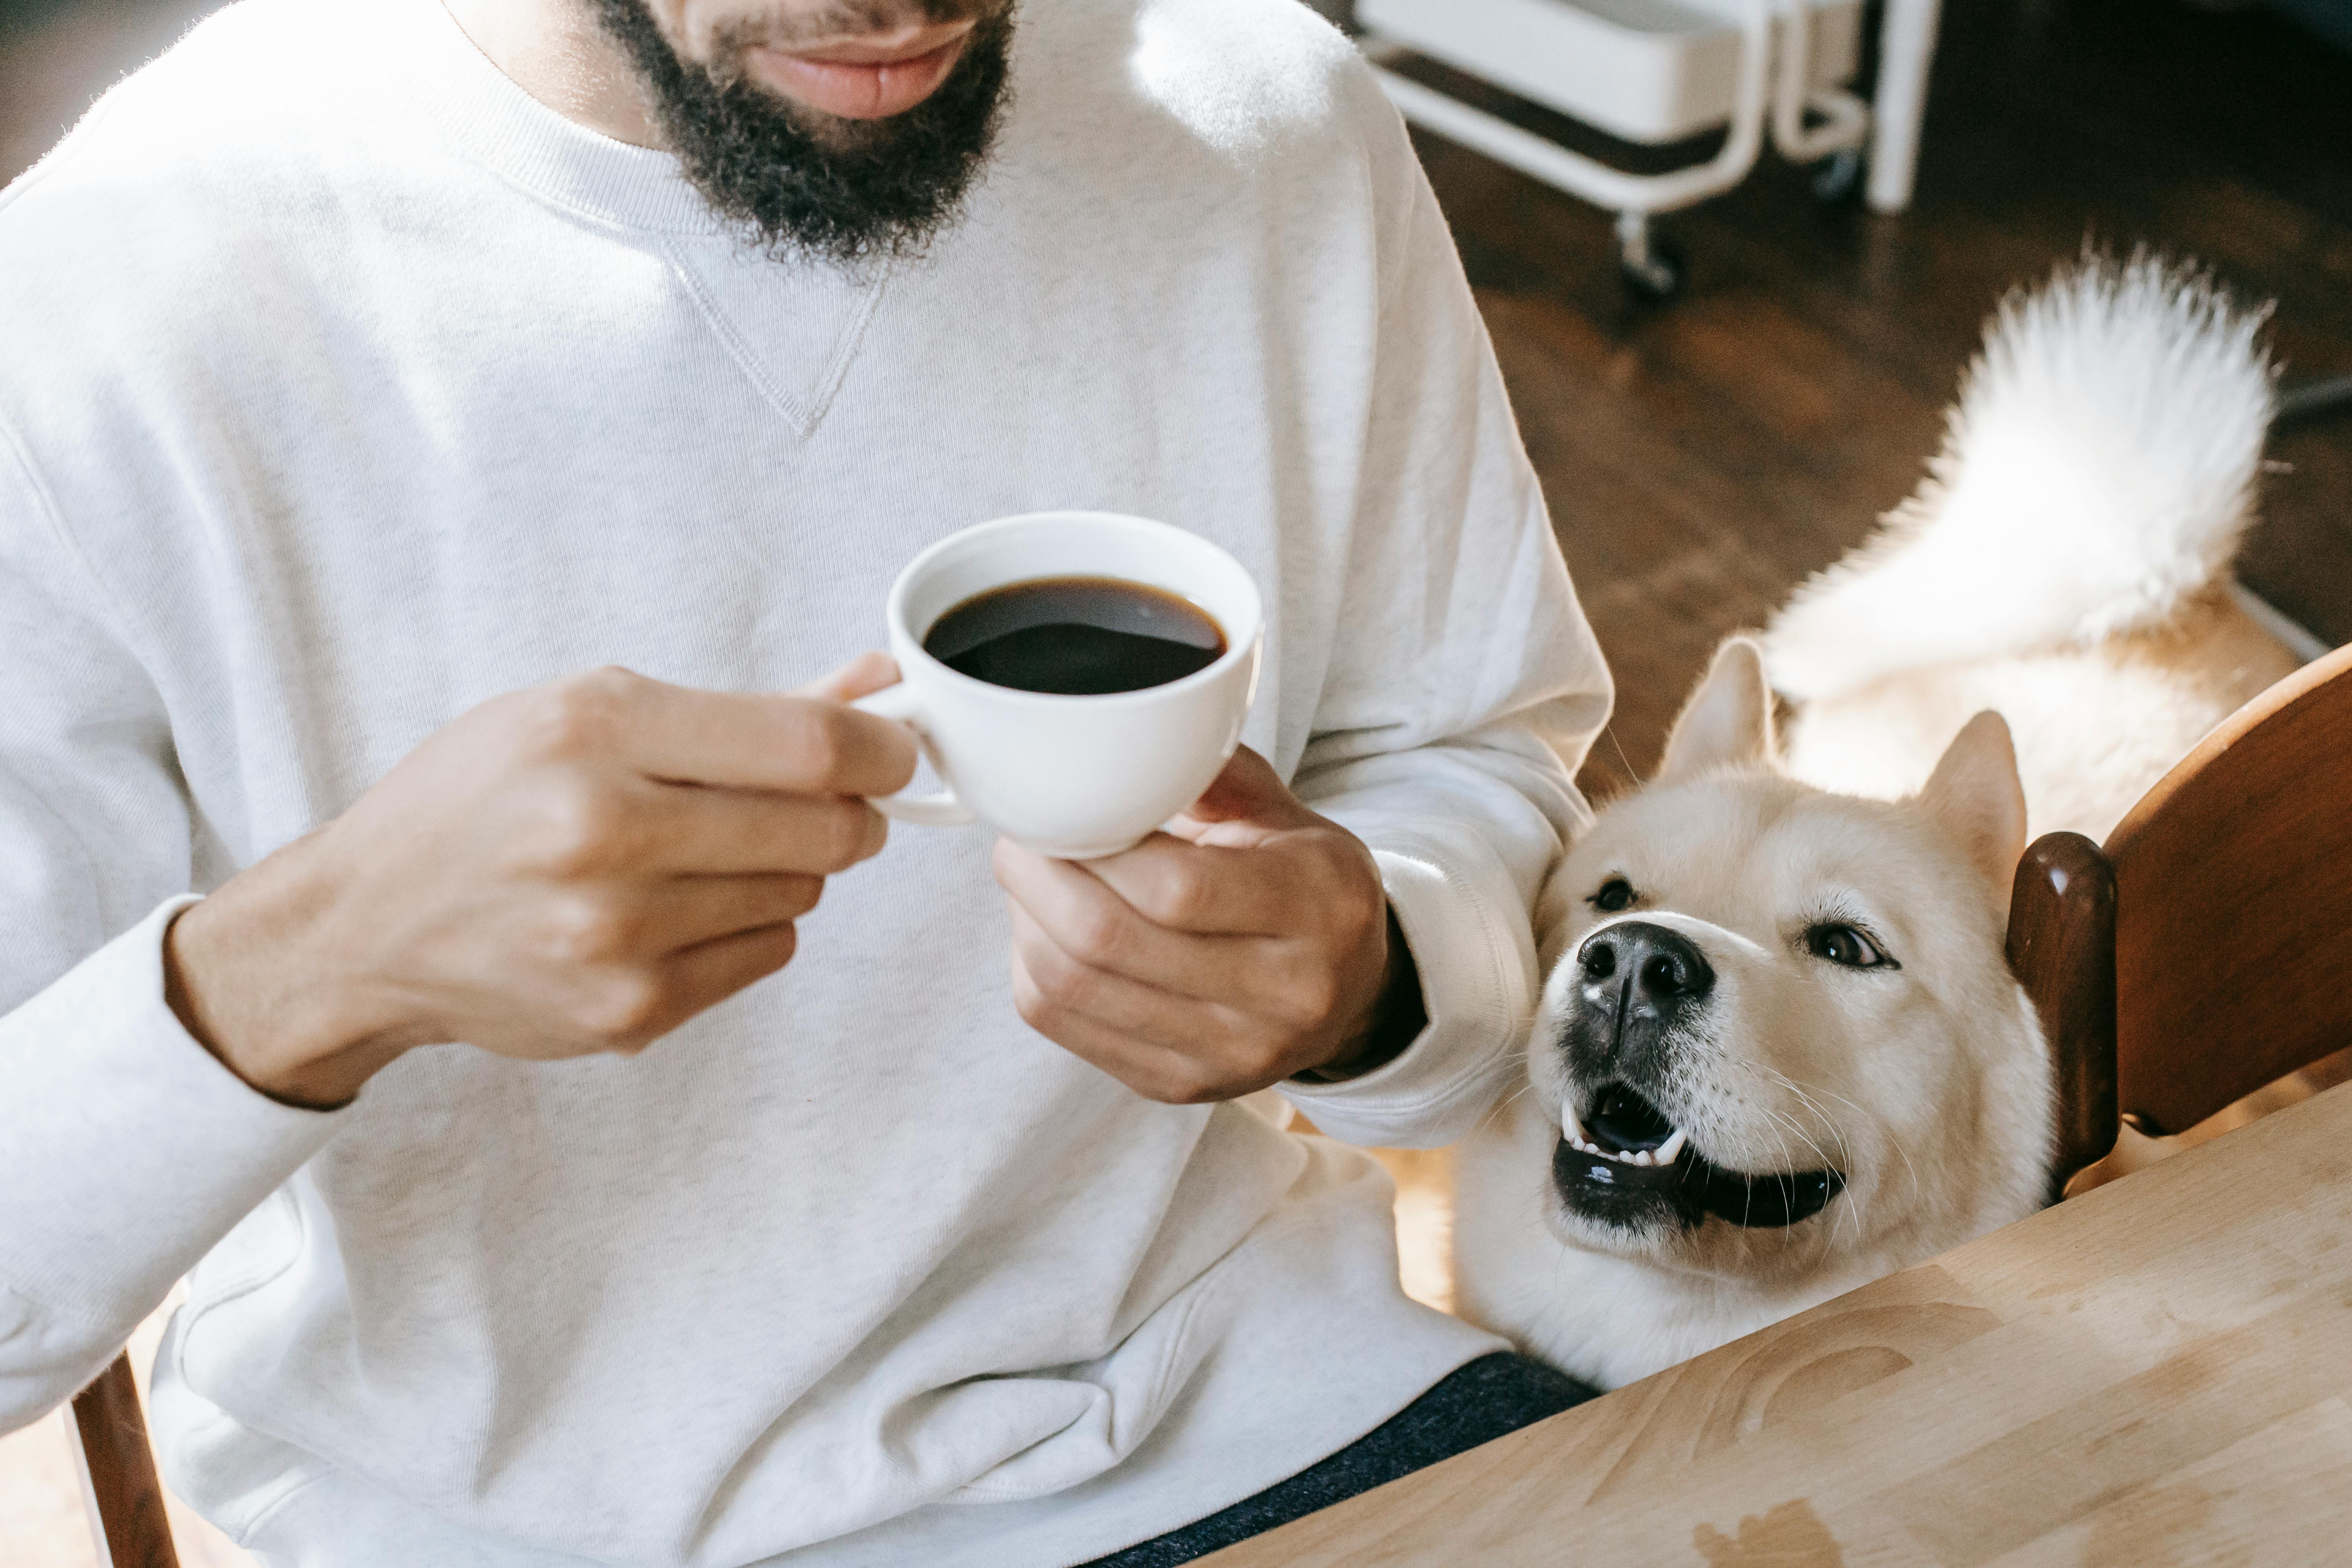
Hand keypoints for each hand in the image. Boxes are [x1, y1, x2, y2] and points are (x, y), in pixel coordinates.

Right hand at [165, 657, 916, 1107]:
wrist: (366, 925)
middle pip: (824, 826)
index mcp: (594, 732)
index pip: (809, 744)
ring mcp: (617, 935)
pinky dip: (747, 928)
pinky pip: (766, 954)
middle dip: (843, 811)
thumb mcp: (591, 711)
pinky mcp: (630, 1012)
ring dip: (783, 869)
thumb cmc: (483, 801)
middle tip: (811, 803)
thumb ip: (748, 708)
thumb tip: (878, 682)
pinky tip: (675, 910)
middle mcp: (603, 834)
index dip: (880, 747)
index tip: (893, 749)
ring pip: (800, 893)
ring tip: (701, 855)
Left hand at [993, 747, 1422, 1103]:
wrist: (1349, 993)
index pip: (1177, 888)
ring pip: (1073, 987)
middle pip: (1108, 939)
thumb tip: (1118, 742)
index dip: (1095, 843)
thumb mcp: (1289, 817)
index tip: (1062, 806)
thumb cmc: (1308, 887)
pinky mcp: (1179, 1085)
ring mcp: (1229, 1053)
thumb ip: (1215, 773)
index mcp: (1317, 910)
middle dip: (1038, 877)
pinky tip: (1042, 930)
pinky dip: (1032, 970)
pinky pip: (1065, 1026)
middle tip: (1020, 836)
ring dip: (1024, 921)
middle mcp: (1282, 996)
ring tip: (1026, 878)